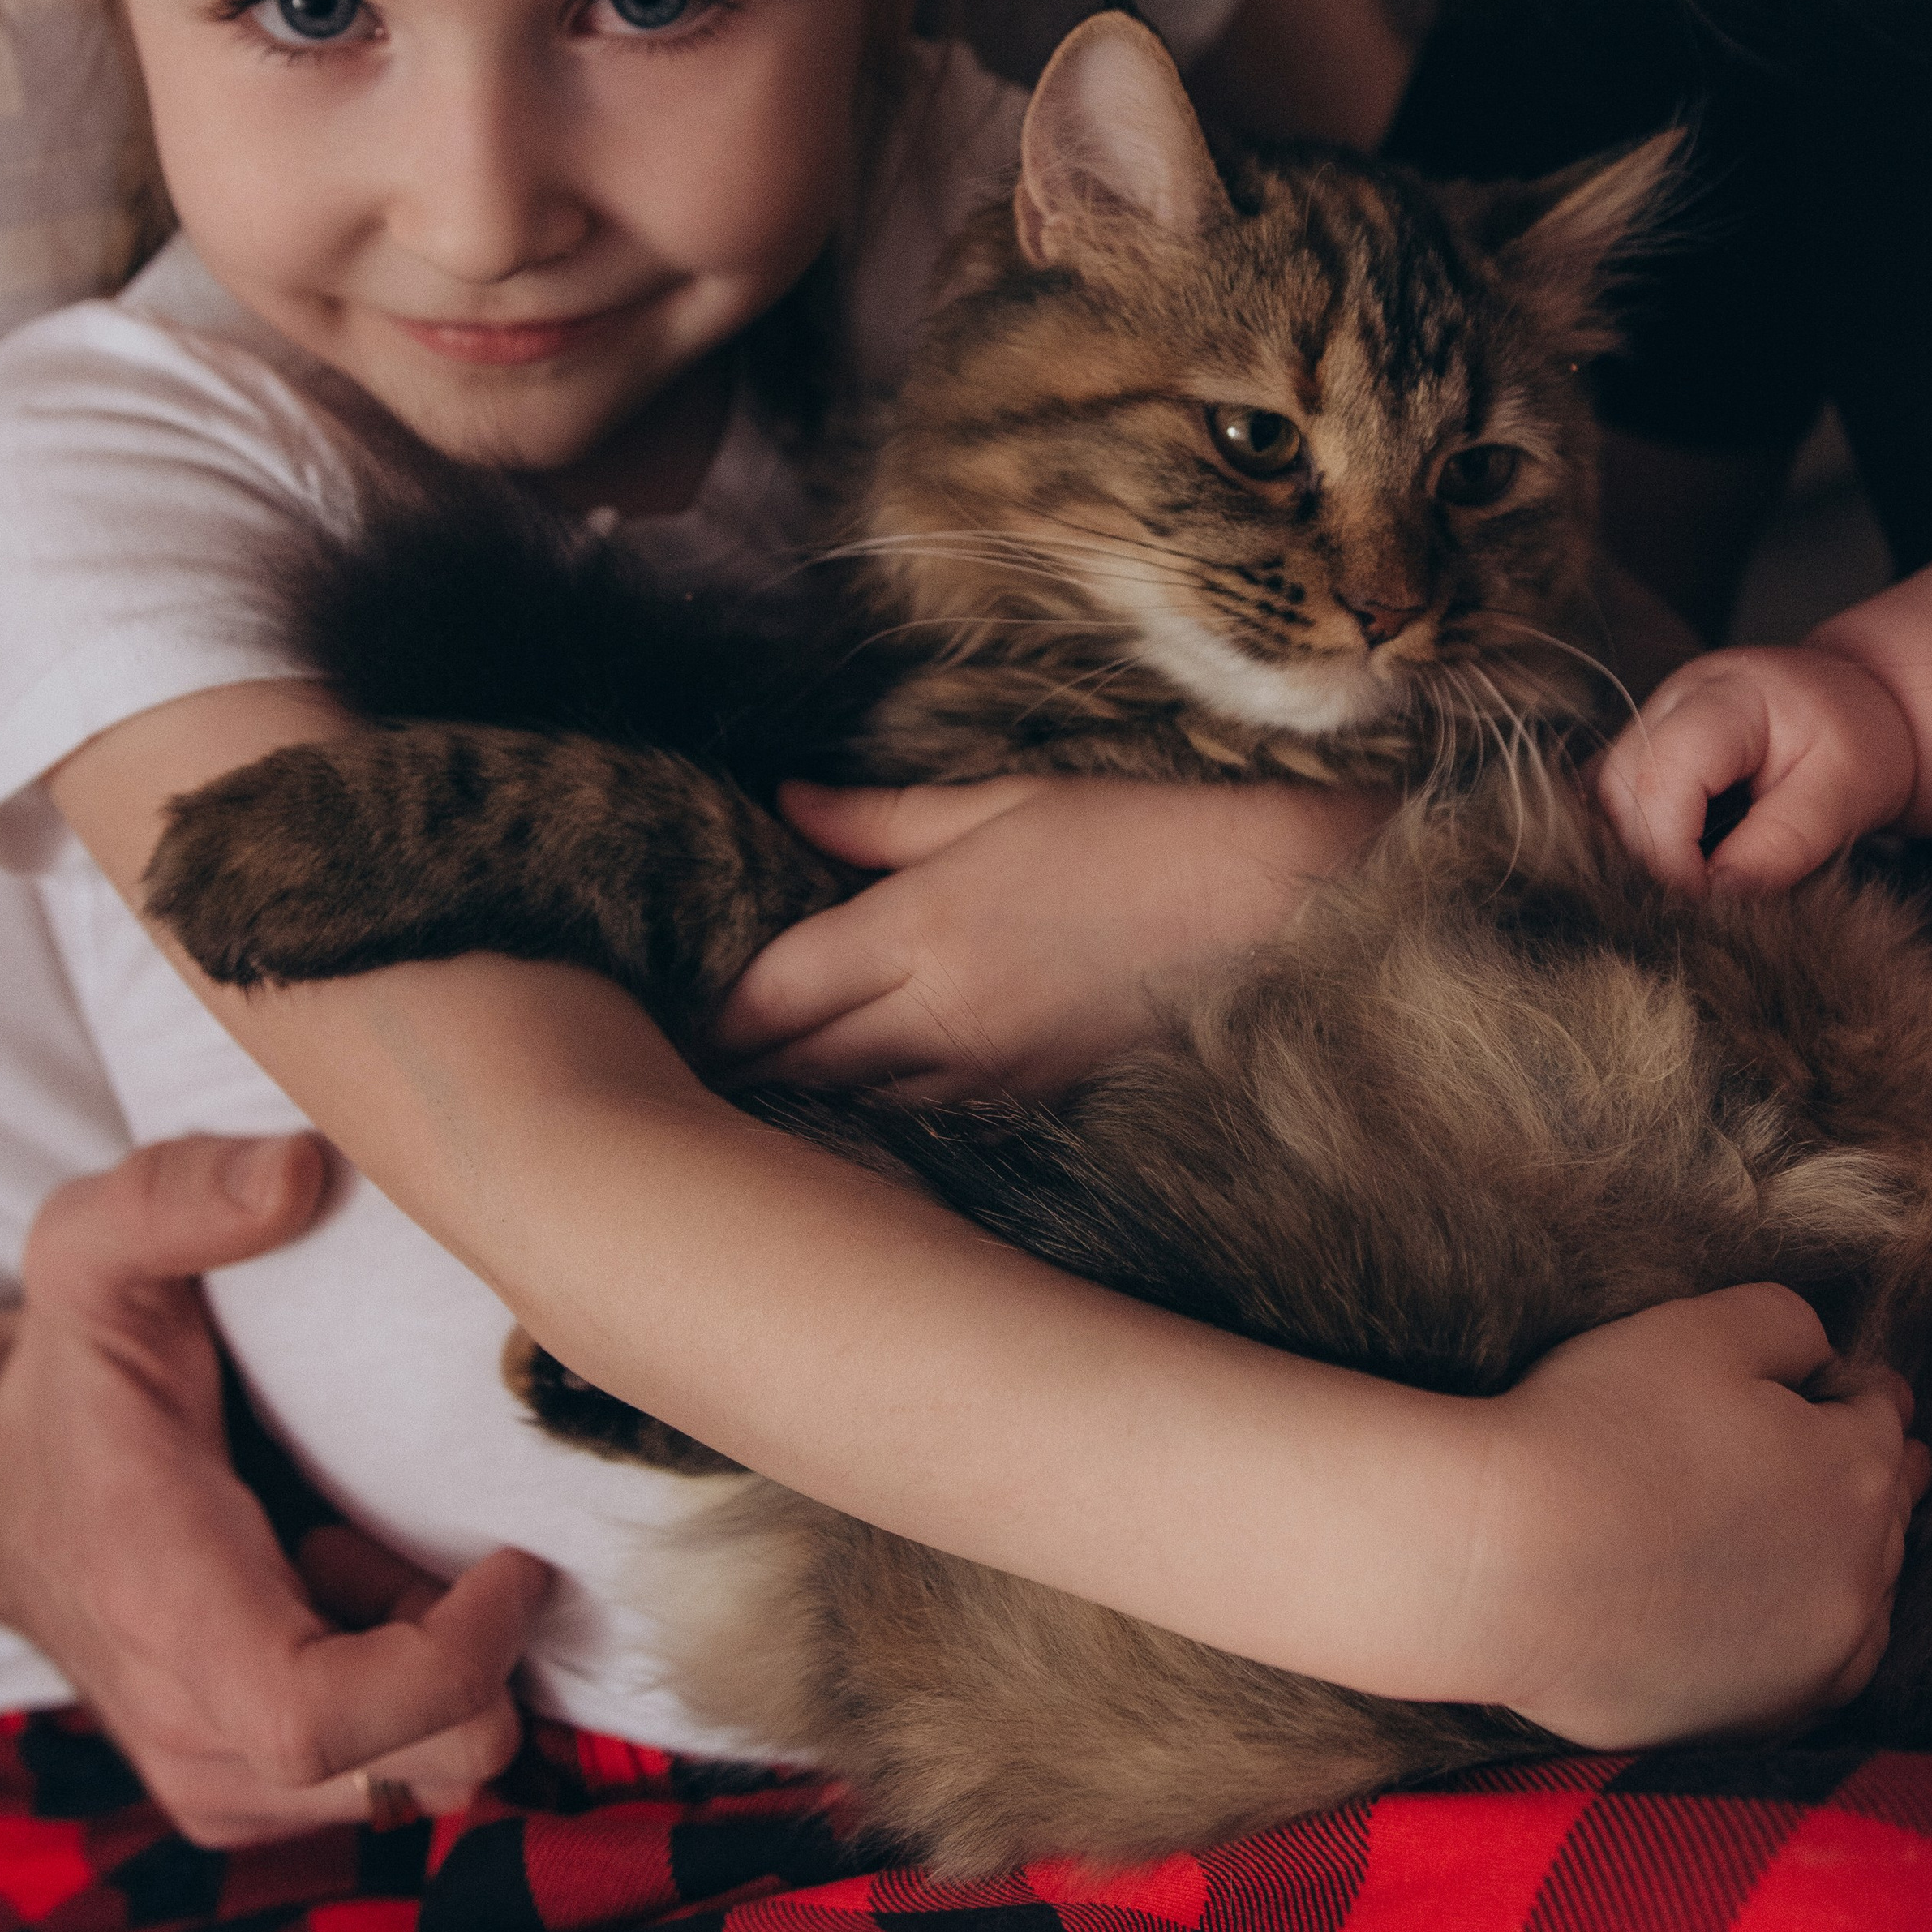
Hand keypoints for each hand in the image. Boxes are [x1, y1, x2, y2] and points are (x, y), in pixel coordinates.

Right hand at [0, 1133, 549, 1847]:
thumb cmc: (62, 1374)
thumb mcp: (94, 1251)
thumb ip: (180, 1192)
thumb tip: (299, 1168)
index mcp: (172, 1608)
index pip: (324, 1718)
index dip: (454, 1660)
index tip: (515, 1559)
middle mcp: (192, 1727)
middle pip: (417, 1768)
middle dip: (477, 1655)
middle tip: (433, 1532)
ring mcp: (217, 1775)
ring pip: (415, 1778)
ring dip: (436, 1669)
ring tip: (369, 1544)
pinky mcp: (240, 1784)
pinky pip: (382, 1776)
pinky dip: (405, 1692)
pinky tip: (347, 1579)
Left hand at [713, 774, 1391, 1098]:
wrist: (1278, 908)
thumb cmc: (1144, 836)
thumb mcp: (1006, 801)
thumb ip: (881, 818)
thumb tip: (786, 804)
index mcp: (919, 930)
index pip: (769, 993)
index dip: (706, 1015)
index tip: (653, 1019)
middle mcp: (940, 1020)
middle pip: (794, 1068)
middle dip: (727, 1076)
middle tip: (662, 1081)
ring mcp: (990, 1079)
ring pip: (853, 1114)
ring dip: (792, 1110)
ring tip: (727, 1113)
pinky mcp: (1036, 1110)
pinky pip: (925, 1130)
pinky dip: (873, 1127)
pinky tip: (845, 1127)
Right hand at [1470, 1285, 1927, 1746]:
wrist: (1501, 1566)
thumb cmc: (1590, 1433)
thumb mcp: (1694, 1329)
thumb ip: (1786, 1322)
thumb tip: (1820, 1355)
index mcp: (1851, 1470)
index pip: (1882, 1417)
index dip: (1855, 1390)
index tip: (1835, 1386)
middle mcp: (1855, 1575)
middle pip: (1884, 1511)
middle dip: (1864, 1475)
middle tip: (1837, 1452)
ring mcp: (1813, 1662)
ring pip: (1863, 1601)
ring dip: (1846, 1563)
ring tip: (1810, 1535)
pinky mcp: (1759, 1720)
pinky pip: (1817, 1677)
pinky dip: (1812, 1641)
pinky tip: (1774, 1615)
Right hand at [1593, 645, 1916, 893]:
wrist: (1859, 701)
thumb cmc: (1858, 740)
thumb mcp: (1846, 792)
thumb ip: (1784, 842)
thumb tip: (1720, 896)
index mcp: (1723, 696)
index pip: (1663, 777)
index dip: (1671, 854)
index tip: (1707, 906)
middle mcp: (1668, 701)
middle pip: (1616, 786)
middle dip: (1646, 859)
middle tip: (1692, 912)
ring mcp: (1647, 721)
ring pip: (1601, 796)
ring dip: (1631, 853)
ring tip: (1680, 895)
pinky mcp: (1642, 747)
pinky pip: (1609, 798)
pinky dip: (1628, 839)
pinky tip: (1663, 871)